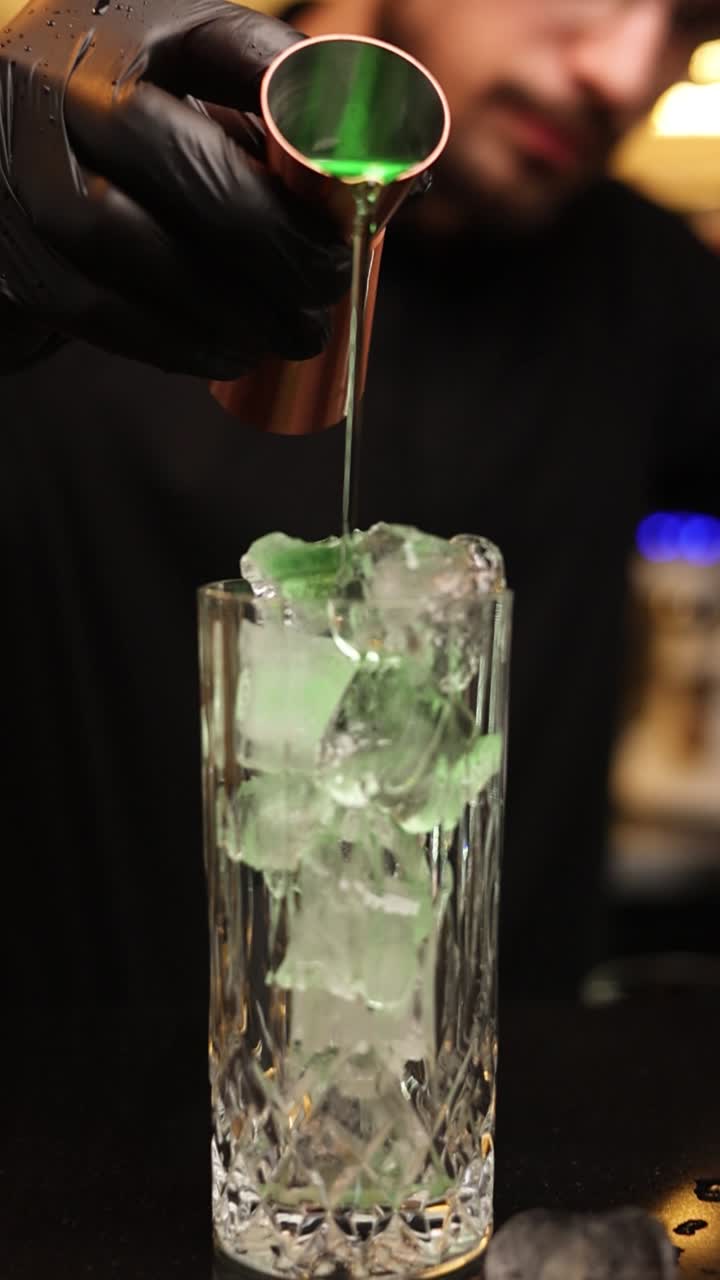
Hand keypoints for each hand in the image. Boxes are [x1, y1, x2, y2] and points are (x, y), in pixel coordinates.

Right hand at [0, 1, 350, 375]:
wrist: (7, 191)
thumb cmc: (128, 153)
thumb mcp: (194, 108)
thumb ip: (282, 131)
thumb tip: (409, 184)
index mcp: (122, 34)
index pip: (229, 44)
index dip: (306, 108)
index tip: (362, 177)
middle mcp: (61, 90)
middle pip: (178, 156)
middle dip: (271, 235)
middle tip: (328, 284)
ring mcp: (27, 177)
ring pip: (134, 244)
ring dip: (232, 304)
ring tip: (296, 335)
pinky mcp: (19, 264)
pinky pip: (104, 312)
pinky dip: (181, 343)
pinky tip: (233, 355)